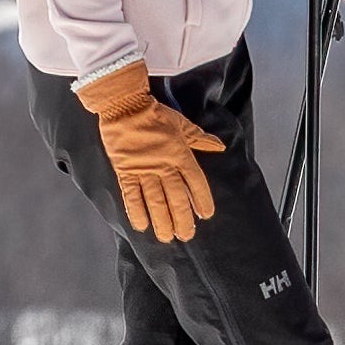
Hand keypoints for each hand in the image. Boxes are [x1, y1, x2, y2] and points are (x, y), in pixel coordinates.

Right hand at [77, 64, 220, 243]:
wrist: (125, 107)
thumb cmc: (156, 115)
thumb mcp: (183, 124)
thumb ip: (200, 139)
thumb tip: (219, 146)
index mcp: (180, 154)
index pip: (195, 182)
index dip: (201, 199)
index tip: (205, 215)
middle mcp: (164, 166)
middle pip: (176, 197)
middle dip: (182, 218)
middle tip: (186, 235)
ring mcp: (144, 170)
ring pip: (155, 201)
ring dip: (162, 220)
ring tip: (167, 237)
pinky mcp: (125, 172)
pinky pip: (132, 196)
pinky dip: (136, 211)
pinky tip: (142, 226)